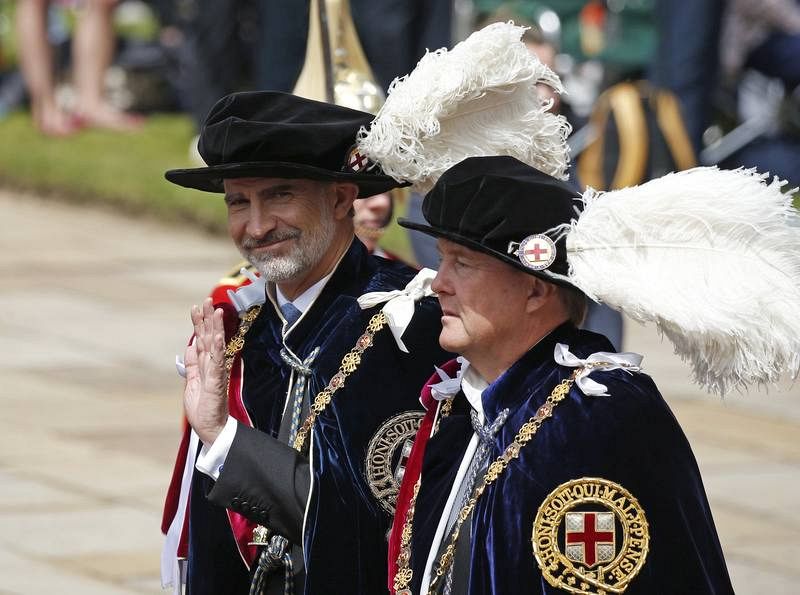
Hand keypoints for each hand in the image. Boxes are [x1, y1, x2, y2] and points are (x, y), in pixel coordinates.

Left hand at [184, 298, 227, 444]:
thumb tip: (190, 346)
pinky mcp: (217, 382)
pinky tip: (219, 337)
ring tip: (215, 311)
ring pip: (216, 345)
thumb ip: (192, 364)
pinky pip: (218, 363)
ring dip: (216, 328)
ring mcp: (216, 372)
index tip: (196, 307)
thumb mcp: (192, 382)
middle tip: (207, 300)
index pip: (202, 339)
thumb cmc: (203, 408)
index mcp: (204, 365)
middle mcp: (212, 366)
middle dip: (207, 319)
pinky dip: (219, 349)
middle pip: (210, 337)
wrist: (211, 429)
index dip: (199, 323)